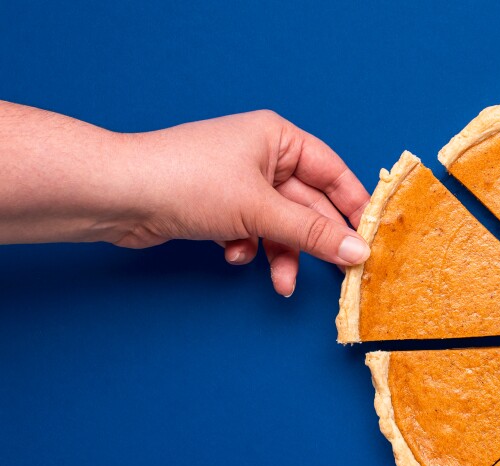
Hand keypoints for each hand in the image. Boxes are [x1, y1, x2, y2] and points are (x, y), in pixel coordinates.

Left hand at [115, 110, 370, 295]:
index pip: (333, 172)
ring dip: (282, 254)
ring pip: (280, 225)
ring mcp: (239, 183)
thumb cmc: (187, 182)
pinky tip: (232, 256)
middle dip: (315, 241)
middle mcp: (261, 156)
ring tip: (280, 283)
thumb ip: (314, 233)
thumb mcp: (261, 210)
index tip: (372, 239)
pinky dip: (248, 249)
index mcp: (277, 138)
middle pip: (308, 204)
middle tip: (340, 273)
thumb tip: (358, 253)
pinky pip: (252, 232)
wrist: (117, 195)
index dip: (354, 206)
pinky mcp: (218, 208)